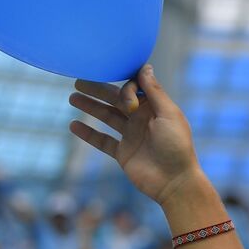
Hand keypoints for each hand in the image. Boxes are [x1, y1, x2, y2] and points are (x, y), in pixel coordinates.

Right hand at [68, 65, 203, 208]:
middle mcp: (142, 119)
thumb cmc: (176, 146)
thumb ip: (154, 91)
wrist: (175, 182)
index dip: (126, 89)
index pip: (134, 89)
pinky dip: (88, 134)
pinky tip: (73, 125)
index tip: (127, 101)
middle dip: (98, 90)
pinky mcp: (123, 153)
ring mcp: (132, 136)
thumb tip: (145, 66)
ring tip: (72, 97)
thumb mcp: (168, 114)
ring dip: (90, 107)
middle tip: (78, 80)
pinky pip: (102, 141)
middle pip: (116, 100)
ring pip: (107, 117)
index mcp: (155, 108)